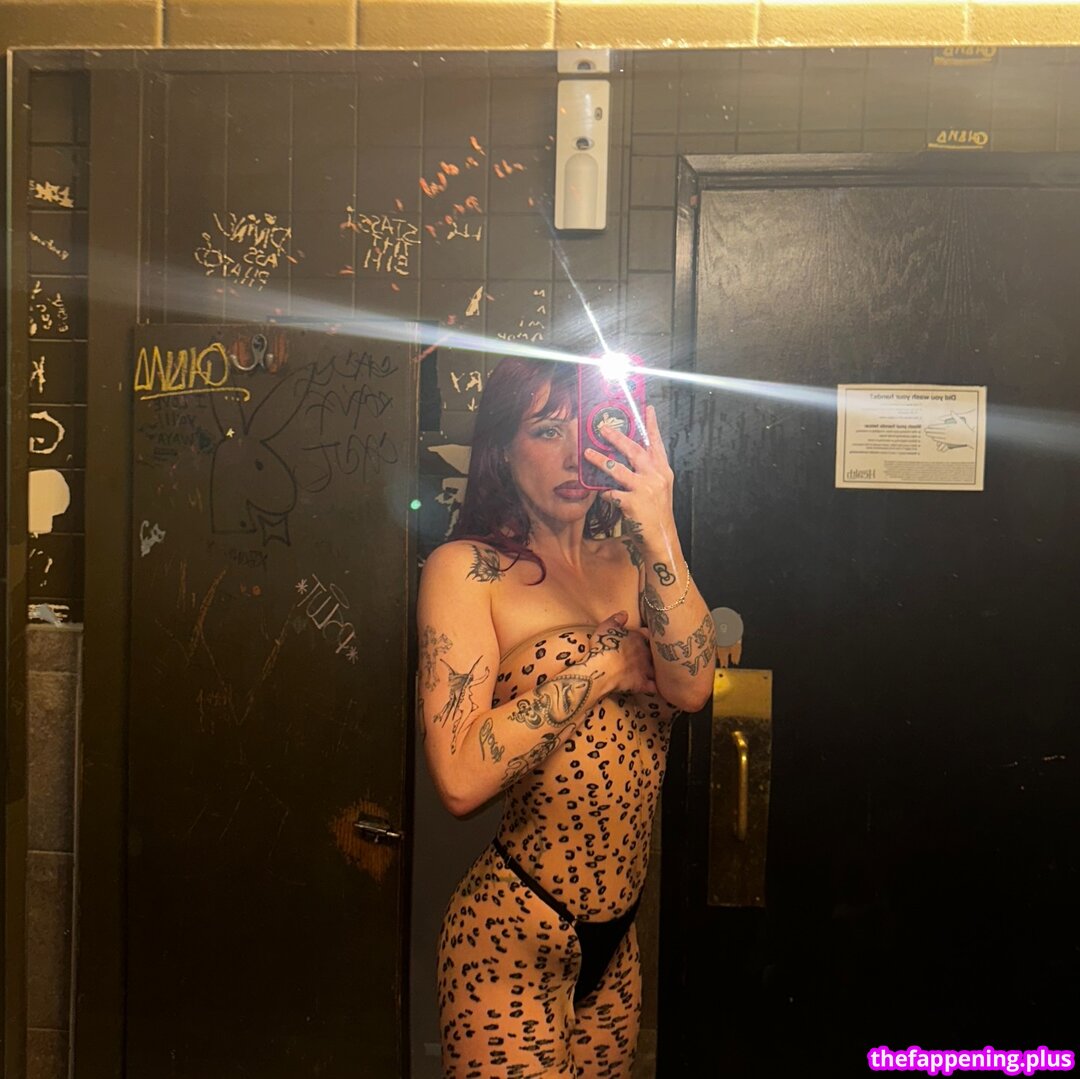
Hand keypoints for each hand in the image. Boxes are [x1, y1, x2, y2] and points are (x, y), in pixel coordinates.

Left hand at [583, 405, 674, 550]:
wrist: (661, 538)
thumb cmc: (657, 513)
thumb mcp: (659, 489)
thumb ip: (648, 472)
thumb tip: (628, 458)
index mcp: (663, 471)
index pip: (657, 444)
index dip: (652, 426)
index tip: (648, 408)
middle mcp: (656, 477)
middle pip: (634, 451)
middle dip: (617, 437)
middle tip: (602, 428)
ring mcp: (645, 489)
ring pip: (618, 469)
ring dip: (600, 460)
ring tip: (587, 453)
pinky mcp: (633, 503)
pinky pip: (612, 493)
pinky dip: (605, 493)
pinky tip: (602, 493)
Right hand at [587, 610, 656, 695]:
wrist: (602, 668)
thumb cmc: (603, 645)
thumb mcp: (606, 628)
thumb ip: (616, 619)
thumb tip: (625, 613)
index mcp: (637, 638)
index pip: (648, 634)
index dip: (648, 636)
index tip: (647, 638)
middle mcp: (644, 653)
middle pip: (656, 652)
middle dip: (656, 653)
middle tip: (655, 655)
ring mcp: (645, 669)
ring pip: (658, 668)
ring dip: (660, 670)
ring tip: (661, 671)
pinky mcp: (642, 684)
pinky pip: (654, 687)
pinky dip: (658, 687)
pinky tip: (661, 688)